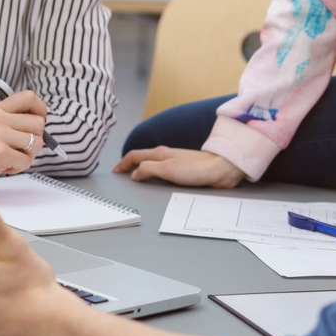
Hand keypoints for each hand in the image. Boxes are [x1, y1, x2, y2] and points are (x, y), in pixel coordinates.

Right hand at [0, 91, 47, 187]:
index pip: (29, 97)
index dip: (41, 109)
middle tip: (17, 149)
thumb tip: (39, 120)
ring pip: (36, 143)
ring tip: (8, 158)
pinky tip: (2, 167)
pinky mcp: (0, 152)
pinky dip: (18, 167)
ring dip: (26, 155)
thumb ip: (11, 120)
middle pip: (39, 123)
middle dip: (34, 140)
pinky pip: (26, 160)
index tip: (38, 121)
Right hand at [113, 147, 245, 187]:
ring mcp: (175, 162)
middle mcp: (165, 155)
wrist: (220, 169)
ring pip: (152, 164)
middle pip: (142, 158)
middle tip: (121, 176)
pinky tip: (157, 182)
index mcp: (159, 153)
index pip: (134, 155)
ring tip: (135, 180)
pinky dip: (153, 175)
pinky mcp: (183, 170)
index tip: (115, 172)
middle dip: (130, 166)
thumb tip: (134, 174)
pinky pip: (162, 171)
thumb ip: (148, 169)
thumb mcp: (167, 169)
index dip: (122, 163)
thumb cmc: (196, 168)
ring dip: (141, 171)